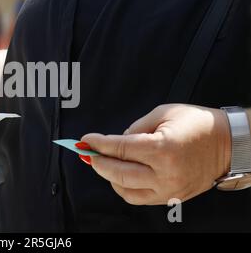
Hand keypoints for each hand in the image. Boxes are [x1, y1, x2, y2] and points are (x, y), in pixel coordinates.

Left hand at [80, 104, 231, 204]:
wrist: (228, 144)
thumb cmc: (196, 124)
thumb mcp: (163, 114)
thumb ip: (135, 128)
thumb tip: (115, 141)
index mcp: (163, 148)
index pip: (120, 149)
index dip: (98, 144)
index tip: (85, 140)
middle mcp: (165, 173)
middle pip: (117, 172)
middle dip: (97, 161)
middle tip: (87, 152)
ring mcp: (168, 188)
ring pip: (125, 189)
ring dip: (108, 176)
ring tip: (102, 162)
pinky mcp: (171, 197)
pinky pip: (138, 198)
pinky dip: (123, 188)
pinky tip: (119, 175)